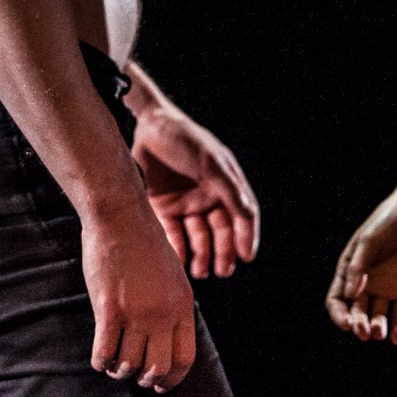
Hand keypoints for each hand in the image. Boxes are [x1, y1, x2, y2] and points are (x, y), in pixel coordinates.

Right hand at [81, 198, 197, 391]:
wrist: (121, 216)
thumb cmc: (143, 241)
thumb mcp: (172, 273)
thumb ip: (172, 305)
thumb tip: (165, 337)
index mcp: (183, 304)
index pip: (184, 358)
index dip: (173, 379)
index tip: (161, 385)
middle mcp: (162, 313)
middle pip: (158, 367)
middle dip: (147, 379)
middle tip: (135, 376)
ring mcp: (135, 313)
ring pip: (129, 364)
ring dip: (120, 370)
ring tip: (114, 364)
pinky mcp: (108, 309)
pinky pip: (104, 352)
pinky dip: (101, 362)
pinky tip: (99, 359)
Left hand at [131, 105, 260, 278]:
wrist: (147, 125)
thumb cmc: (185, 139)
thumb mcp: (212, 163)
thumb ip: (231, 190)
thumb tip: (249, 217)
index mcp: (225, 185)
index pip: (241, 216)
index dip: (246, 236)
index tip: (247, 256)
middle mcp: (207, 197)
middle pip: (220, 231)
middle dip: (222, 252)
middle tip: (222, 271)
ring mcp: (185, 203)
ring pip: (197, 237)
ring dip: (201, 255)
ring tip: (201, 271)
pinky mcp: (162, 207)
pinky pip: (172, 233)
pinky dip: (177, 248)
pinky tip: (180, 260)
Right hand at [326, 194, 396, 344]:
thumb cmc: (389, 221)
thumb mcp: (370, 240)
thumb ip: (358, 266)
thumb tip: (349, 295)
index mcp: (350, 269)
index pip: (337, 298)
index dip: (338, 314)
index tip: (346, 324)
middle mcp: (366, 282)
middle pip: (357, 311)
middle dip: (358, 324)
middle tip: (364, 332)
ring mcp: (387, 288)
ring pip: (378, 316)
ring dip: (377, 327)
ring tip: (380, 333)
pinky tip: (396, 338)